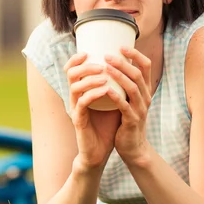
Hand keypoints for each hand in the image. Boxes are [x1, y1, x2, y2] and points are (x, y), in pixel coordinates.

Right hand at [64, 52, 121, 170]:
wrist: (101, 151)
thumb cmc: (107, 125)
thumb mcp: (113, 100)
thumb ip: (117, 85)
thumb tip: (131, 66)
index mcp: (81, 91)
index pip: (72, 69)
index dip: (77, 58)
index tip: (90, 51)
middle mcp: (75, 97)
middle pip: (71, 74)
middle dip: (86, 65)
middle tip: (102, 64)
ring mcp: (75, 108)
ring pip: (75, 87)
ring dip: (91, 78)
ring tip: (105, 75)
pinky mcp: (79, 120)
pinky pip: (83, 103)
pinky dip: (94, 94)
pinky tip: (106, 90)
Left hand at [104, 47, 152, 164]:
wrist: (132, 147)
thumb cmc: (126, 119)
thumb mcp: (129, 99)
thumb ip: (124, 84)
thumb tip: (112, 63)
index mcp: (145, 90)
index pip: (146, 66)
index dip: (135, 55)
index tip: (121, 46)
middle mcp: (146, 97)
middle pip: (138, 74)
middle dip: (123, 63)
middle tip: (107, 55)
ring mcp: (140, 109)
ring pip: (132, 88)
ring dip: (119, 76)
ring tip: (105, 67)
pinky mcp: (132, 120)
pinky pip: (125, 106)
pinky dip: (116, 96)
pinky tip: (106, 89)